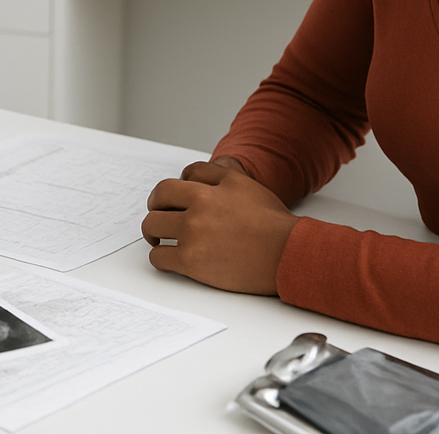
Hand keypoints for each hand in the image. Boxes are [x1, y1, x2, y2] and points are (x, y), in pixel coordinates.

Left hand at [142, 161, 298, 294]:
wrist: (285, 253)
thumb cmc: (269, 221)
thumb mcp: (242, 184)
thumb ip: (212, 174)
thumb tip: (187, 176)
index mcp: (206, 192)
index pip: (169, 184)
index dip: (166, 193)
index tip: (166, 201)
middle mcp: (196, 212)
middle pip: (156, 203)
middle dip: (156, 209)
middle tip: (160, 218)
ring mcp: (192, 238)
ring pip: (152, 228)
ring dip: (154, 232)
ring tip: (160, 238)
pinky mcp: (192, 263)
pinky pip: (159, 258)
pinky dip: (160, 257)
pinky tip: (169, 257)